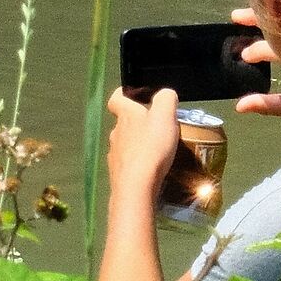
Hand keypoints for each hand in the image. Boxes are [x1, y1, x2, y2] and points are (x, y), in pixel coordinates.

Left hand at [106, 86, 182, 206]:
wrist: (136, 187)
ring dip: (139, 144)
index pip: (116, 98)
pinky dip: (138, 163)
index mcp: (126, 116)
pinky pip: (128, 163)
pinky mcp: (118, 173)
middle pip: (125, 123)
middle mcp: (116, 133)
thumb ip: (166, 99)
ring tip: (158, 150)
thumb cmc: (151, 148)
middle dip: (139, 123)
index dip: (124, 94)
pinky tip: (151, 169)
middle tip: (159, 127)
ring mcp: (115, 155)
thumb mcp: (164, 116)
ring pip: (126, 144)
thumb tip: (166, 93)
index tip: (134, 95)